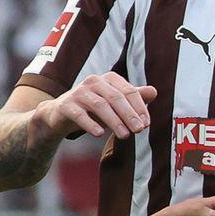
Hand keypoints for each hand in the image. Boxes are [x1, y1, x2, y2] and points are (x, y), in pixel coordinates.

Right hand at [36, 73, 157, 139]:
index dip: (139, 108)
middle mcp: (94, 81)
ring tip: (125, 136)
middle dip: (129, 115)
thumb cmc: (93, 108)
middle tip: (139, 130)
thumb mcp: (114, 103)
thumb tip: (154, 91)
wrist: (60, 115)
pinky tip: (99, 134)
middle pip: (116, 98)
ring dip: (114, 121)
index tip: (146, 124)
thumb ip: (133, 98)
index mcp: (108, 79)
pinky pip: (79, 114)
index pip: (129, 92)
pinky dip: (90, 124)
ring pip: (100, 105)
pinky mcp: (66, 105)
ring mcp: (78, 92)